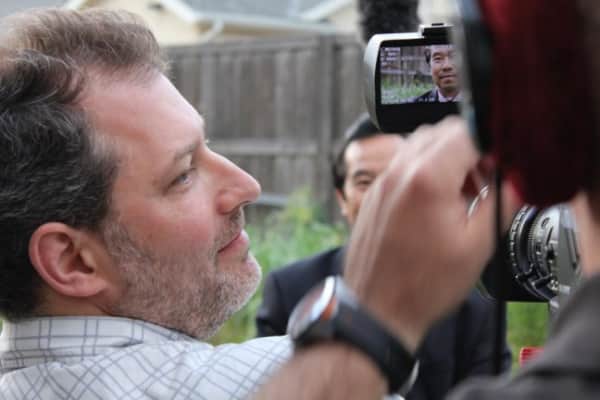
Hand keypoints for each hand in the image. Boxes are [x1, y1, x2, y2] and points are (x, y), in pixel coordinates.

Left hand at [344, 117, 497, 351]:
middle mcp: (399, 172)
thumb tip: (516, 178)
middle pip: (440, 133)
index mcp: (427, 179)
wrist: (377, 309)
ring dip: (444, 159)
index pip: (464, 132)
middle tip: (480, 183)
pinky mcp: (373, 195)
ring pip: (418, 146)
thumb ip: (501, 201)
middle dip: (467, 150)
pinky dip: (422, 172)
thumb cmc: (423, 285)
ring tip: (458, 195)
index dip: (489, 147)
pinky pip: (401, 166)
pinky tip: (433, 205)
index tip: (497, 169)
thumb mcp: (478, 245)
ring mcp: (381, 183)